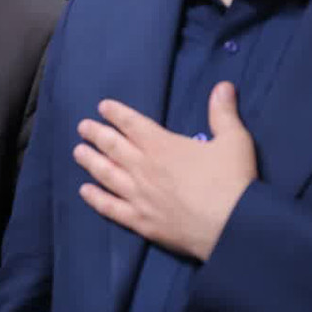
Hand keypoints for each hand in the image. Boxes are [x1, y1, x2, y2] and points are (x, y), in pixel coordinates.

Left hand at [74, 81, 256, 260]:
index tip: (102, 107)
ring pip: (106, 174)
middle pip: (112, 147)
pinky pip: (111, 208)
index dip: (116, 113)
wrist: (233, 227)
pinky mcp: (141, 222)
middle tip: (82, 127)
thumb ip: (223, 112)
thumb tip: (223, 85)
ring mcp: (139, 196)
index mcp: (162, 146)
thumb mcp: (234, 140)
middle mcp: (144, 168)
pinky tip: (84, 192)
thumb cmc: (234, 181)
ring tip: (78, 152)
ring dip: (90, 161)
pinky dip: (95, 199)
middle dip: (96, 134)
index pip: (132, 124)